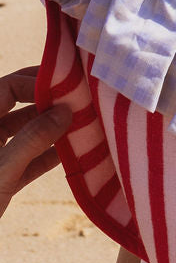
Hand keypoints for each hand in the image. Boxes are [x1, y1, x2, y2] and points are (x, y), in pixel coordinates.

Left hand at [0, 68, 70, 217]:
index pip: (8, 88)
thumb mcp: (2, 170)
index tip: (66, 88)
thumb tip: (65, 111)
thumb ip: (32, 138)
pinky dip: (47, 156)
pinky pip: (27, 159)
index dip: (37, 84)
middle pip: (18, 107)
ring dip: (52, 130)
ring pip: (25, 133)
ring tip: (82, 124)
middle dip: (47, 103)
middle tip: (77, 98)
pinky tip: (71, 153)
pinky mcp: (1, 178)